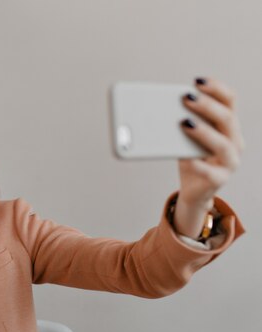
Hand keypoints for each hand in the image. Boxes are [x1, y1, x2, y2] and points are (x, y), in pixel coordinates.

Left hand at [174, 77, 244, 237]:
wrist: (193, 190)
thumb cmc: (191, 157)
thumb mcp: (186, 138)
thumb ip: (181, 122)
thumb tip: (157, 107)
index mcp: (228, 125)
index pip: (229, 100)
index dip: (216, 88)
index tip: (197, 80)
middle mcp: (235, 141)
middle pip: (227, 118)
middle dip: (207, 106)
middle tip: (186, 98)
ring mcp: (230, 161)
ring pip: (223, 144)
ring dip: (204, 132)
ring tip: (184, 123)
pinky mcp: (219, 180)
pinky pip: (210, 172)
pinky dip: (198, 164)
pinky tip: (186, 158)